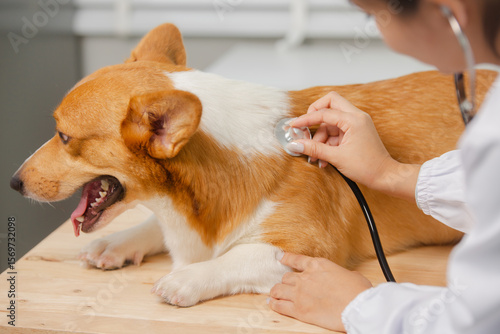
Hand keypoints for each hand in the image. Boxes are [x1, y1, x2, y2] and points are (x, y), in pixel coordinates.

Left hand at [268, 252, 371, 331]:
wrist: (357, 307)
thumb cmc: (358, 291)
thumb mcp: (350, 274)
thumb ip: (338, 274)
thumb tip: (341, 277)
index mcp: (317, 265)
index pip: (295, 259)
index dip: (285, 258)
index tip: (280, 257)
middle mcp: (305, 277)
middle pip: (286, 277)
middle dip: (286, 281)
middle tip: (285, 285)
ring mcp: (299, 293)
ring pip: (279, 289)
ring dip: (276, 291)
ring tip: (274, 293)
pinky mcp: (299, 310)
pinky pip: (280, 305)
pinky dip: (274, 304)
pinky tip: (271, 303)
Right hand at [287, 92, 419, 198]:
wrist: (385, 177)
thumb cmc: (368, 167)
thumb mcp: (337, 158)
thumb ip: (314, 149)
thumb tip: (296, 144)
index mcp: (354, 119)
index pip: (324, 112)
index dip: (306, 119)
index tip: (293, 126)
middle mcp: (356, 117)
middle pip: (329, 104)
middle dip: (314, 116)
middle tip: (304, 128)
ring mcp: (356, 124)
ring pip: (330, 122)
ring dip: (320, 137)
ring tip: (315, 157)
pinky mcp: (355, 132)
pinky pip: (336, 132)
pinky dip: (327, 143)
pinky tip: (323, 159)